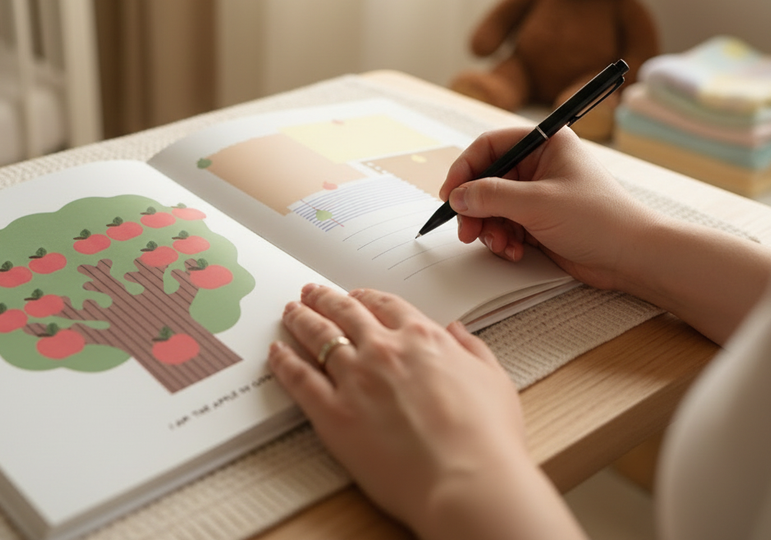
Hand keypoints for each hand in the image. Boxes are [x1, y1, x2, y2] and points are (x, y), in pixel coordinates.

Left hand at [268, 284, 584, 539]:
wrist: (465, 479)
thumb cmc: (486, 438)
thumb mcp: (493, 381)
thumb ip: (473, 349)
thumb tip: (457, 332)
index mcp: (422, 338)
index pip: (386, 305)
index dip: (367, 297)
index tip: (357, 295)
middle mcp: (383, 350)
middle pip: (346, 313)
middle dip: (326, 299)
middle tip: (311, 292)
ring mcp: (354, 379)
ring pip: (318, 337)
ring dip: (301, 320)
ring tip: (290, 312)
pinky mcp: (333, 413)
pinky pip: (299, 379)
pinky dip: (285, 362)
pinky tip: (276, 353)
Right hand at [439, 126, 656, 290]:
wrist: (631, 257)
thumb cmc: (599, 219)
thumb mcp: (537, 204)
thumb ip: (491, 197)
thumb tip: (457, 197)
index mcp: (544, 144)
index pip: (489, 147)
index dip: (465, 169)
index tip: (450, 195)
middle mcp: (539, 165)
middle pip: (485, 180)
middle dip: (474, 208)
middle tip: (467, 230)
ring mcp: (537, 194)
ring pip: (492, 207)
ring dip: (489, 228)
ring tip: (500, 245)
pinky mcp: (538, 221)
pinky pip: (505, 226)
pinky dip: (503, 240)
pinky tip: (515, 252)